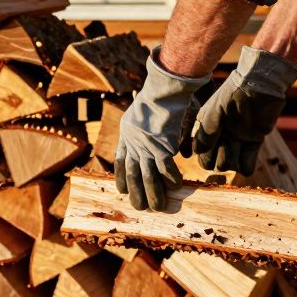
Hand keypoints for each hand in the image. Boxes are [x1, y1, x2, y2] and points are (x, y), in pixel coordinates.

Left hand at [115, 50, 208, 210]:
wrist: (163, 88)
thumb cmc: (161, 97)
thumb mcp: (148, 115)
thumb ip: (156, 133)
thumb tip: (176, 150)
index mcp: (127, 135)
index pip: (120, 161)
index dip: (121, 178)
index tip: (122, 190)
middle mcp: (133, 143)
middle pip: (132, 173)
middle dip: (136, 193)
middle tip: (140, 208)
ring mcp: (147, 145)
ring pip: (147, 176)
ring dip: (153, 194)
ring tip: (157, 208)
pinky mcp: (162, 146)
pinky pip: (166, 168)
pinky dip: (171, 179)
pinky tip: (176, 188)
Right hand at [191, 46, 296, 174]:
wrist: (258, 86)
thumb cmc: (232, 95)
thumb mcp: (214, 113)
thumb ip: (205, 134)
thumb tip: (197, 153)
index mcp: (208, 129)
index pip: (201, 155)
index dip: (205, 156)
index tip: (212, 146)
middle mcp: (221, 137)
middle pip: (215, 164)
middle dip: (219, 159)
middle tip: (227, 142)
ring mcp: (238, 139)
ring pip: (230, 166)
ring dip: (233, 160)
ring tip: (238, 143)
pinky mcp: (254, 140)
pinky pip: (247, 164)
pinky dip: (246, 165)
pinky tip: (247, 153)